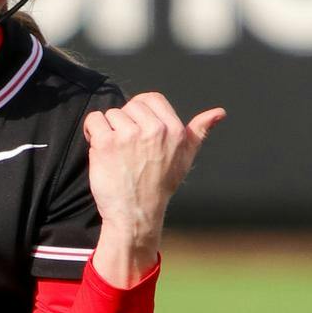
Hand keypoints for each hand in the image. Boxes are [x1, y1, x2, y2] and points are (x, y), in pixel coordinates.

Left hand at [84, 94, 225, 284]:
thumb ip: (199, 132)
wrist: (135, 214)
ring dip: (107, 129)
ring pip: (111, 114)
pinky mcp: (107, 143)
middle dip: (124, 122)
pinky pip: (94, 121)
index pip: (151, 98)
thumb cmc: (159, 186)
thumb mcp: (186, 157)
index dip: (139, 111)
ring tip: (113, 151)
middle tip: (124, 145)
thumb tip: (219, 113)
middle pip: (130, 106)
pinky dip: (91, 131)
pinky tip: (99, 148)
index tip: (135, 128)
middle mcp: (153, 129)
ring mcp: (129, 135)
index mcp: (174, 129)